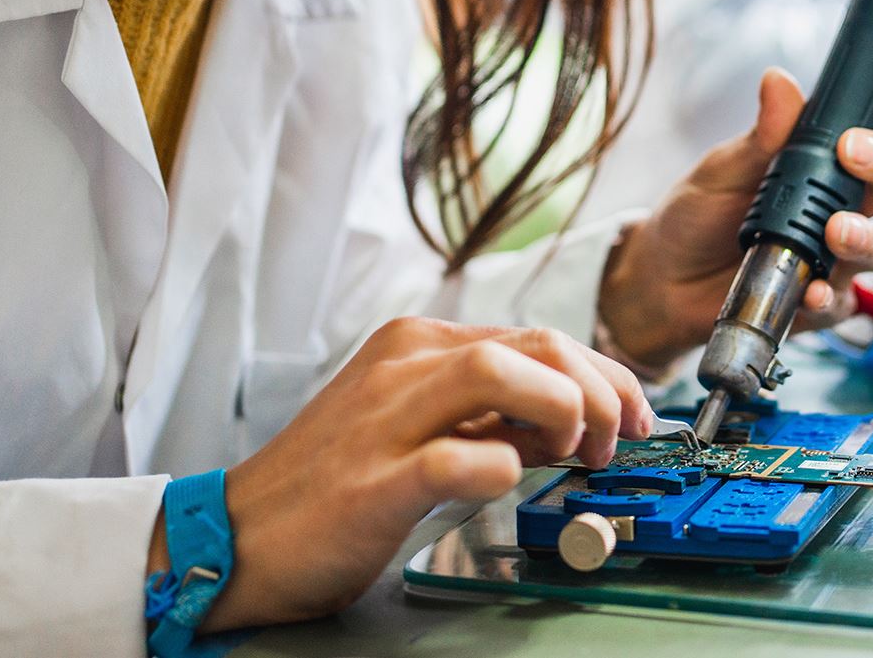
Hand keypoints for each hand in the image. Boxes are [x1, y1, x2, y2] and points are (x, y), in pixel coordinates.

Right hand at [147, 318, 654, 631]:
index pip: (540, 337)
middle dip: (601, 391)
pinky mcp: (371, 480)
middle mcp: (404, 367)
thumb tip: (570, 420)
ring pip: (501, 372)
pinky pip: (452, 457)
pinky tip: (508, 480)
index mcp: (419, 347)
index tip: (635, 416)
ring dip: (565, 411)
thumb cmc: (332, 485)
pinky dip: (497, 466)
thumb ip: (492, 416)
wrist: (237, 536)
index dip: (606, 376)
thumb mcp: (422, 430)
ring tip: (576, 455)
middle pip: (537, 343)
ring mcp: (385, 419)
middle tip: (614, 443)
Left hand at [599, 59, 872, 367]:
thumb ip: (762, 135)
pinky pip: (843, 302)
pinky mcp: (820, 300)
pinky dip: (829, 296)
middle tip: (857, 154)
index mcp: (826, 159)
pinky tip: (811, 290)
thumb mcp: (724, 167)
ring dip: (866, 236)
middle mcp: (842, 203)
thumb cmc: (699, 214)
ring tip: (837, 230)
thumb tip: (779, 85)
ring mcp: (836, 254)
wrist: (663, 279)